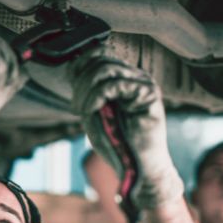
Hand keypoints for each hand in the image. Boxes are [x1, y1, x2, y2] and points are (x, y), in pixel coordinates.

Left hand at [70, 47, 182, 210]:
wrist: (138, 167)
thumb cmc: (117, 143)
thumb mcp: (93, 111)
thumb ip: (87, 89)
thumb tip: (73, 66)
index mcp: (123, 77)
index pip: (98, 55)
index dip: (79, 69)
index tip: (75, 96)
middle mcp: (135, 76)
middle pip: (100, 59)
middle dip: (80, 83)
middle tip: (77, 108)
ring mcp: (144, 82)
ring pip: (104, 69)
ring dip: (86, 91)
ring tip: (84, 111)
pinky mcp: (148, 93)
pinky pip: (113, 84)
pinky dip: (95, 97)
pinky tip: (92, 111)